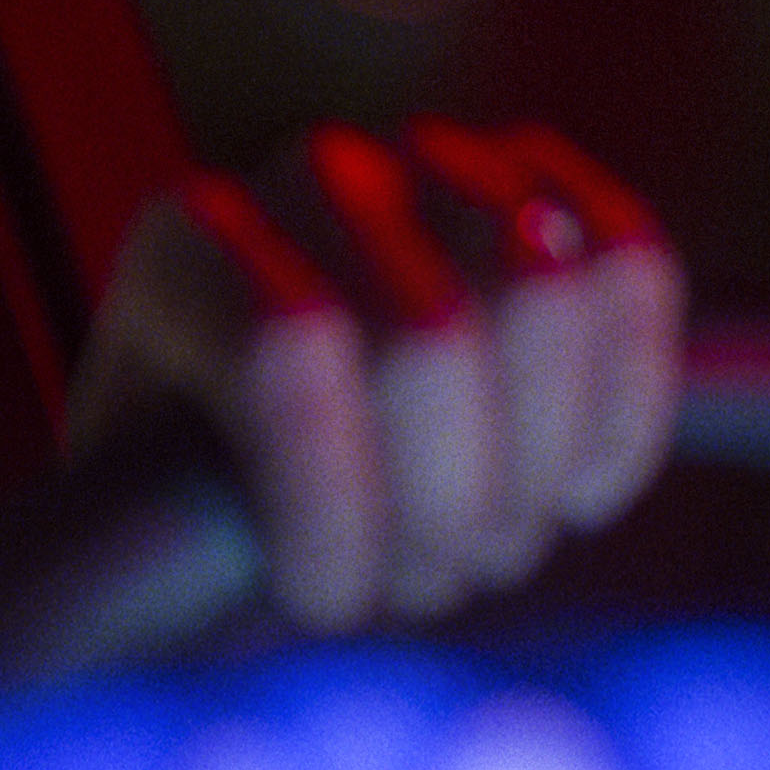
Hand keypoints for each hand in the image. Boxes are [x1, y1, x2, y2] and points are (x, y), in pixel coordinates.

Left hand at [67, 120, 680, 631]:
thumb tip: (200, 603)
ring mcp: (436, 162)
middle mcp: (306, 177)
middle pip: (432, 339)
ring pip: (548, 296)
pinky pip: (634, 267)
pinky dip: (625, 407)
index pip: (290, 357)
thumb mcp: (134, 544)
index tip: (330, 608)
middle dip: (446, 511)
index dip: (337, 512)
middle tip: (420, 589)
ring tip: (482, 548)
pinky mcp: (549, 183)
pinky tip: (573, 490)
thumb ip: (140, 564)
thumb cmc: (193, 516)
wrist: (263, 442)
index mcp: (182, 252)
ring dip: (535, 469)